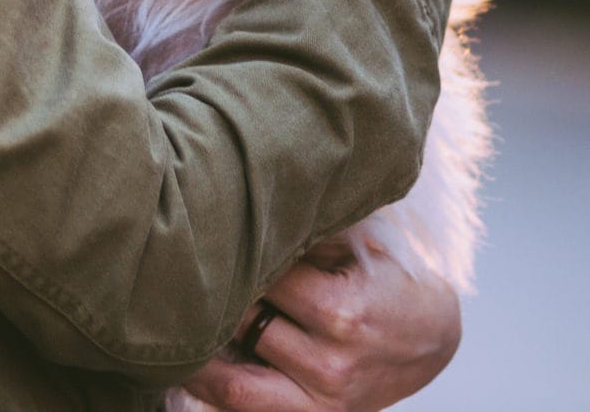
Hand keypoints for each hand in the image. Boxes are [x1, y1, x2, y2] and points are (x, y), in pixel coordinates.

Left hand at [181, 240, 461, 410]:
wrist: (430, 335)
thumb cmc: (386, 274)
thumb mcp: (358, 241)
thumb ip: (306, 228)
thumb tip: (242, 199)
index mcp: (342, 313)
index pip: (261, 280)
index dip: (228, 255)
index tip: (195, 232)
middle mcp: (331, 367)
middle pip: (241, 327)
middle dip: (206, 299)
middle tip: (163, 271)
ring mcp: (322, 403)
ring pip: (232, 382)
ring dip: (199, 350)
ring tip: (159, 321)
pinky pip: (245, 410)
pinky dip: (211, 387)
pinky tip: (182, 363)